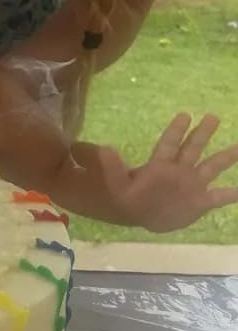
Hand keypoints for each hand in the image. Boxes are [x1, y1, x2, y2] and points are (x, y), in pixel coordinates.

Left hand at [99, 113, 237, 231]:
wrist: (141, 215)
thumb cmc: (130, 198)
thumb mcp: (118, 186)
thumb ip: (114, 169)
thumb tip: (104, 148)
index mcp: (160, 165)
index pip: (170, 144)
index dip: (177, 130)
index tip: (184, 115)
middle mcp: (180, 170)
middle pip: (193, 148)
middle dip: (203, 133)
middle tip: (213, 116)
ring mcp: (192, 185)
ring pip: (212, 167)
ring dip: (226, 157)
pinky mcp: (200, 201)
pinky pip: (219, 197)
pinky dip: (231, 194)